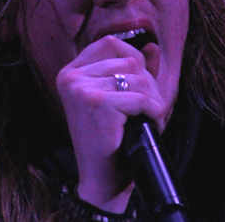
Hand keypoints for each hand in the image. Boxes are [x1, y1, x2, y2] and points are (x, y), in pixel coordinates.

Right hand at [55, 35, 169, 212]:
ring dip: (153, 99)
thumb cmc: (111, 140)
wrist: (102, 180)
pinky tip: (148, 125)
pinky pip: (142, 98)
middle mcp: (71, 77)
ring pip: (138, 78)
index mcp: (70, 72)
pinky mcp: (97, 103)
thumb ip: (134, 71)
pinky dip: (154, 112)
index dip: (133, 57)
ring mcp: (81, 88)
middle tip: (147, 109)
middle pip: (129, 60)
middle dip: (148, 84)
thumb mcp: (119, 98)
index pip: (109, 43)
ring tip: (148, 118)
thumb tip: (152, 46)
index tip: (140, 83)